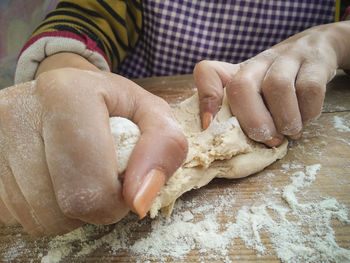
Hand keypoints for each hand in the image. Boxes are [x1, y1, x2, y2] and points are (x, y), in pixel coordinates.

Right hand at [0, 68, 186, 235]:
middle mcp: (18, 113)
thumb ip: (164, 148)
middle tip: (101, 174)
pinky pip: (21, 216)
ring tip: (77, 172)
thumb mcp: (151, 113)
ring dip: (70, 208)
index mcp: (66, 95)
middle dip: (95, 205)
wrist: (64, 94)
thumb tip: (139, 200)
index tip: (125, 185)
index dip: (115, 201)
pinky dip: (47, 207)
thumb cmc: (112, 104)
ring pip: (41, 218)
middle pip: (63, 208)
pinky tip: (54, 177)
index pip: (88, 188)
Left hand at [194, 21, 349, 146]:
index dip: (206, 98)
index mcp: (239, 71)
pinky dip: (307, 112)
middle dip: (252, 120)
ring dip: (284, 119)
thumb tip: (224, 138)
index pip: (207, 72)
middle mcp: (259, 61)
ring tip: (288, 132)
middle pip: (242, 85)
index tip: (211, 126)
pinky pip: (309, 89)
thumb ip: (241, 111)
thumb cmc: (279, 83)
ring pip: (278, 86)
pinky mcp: (315, 61)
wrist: (319, 49)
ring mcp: (287, 58)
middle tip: (266, 138)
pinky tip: (305, 120)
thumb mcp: (256, 92)